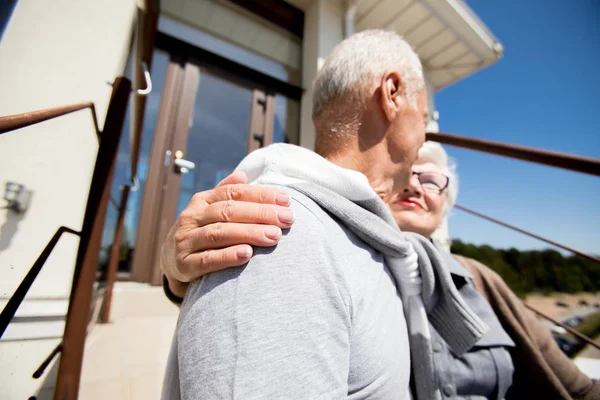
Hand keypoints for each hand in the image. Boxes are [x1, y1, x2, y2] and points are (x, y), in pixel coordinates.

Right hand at [161, 171, 294, 298]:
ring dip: (249, 233)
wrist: (170, 262)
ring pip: (219, 234)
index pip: (233, 193)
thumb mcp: (209, 210)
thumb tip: (243, 174)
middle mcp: (191, 218)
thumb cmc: (200, 232)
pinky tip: (247, 255)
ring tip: (274, 236)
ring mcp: (185, 241)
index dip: (260, 195)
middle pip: (228, 211)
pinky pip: (206, 260)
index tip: (286, 200)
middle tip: (287, 219)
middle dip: (261, 214)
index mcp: (202, 201)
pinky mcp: (183, 265)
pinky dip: (227, 257)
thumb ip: (226, 193)